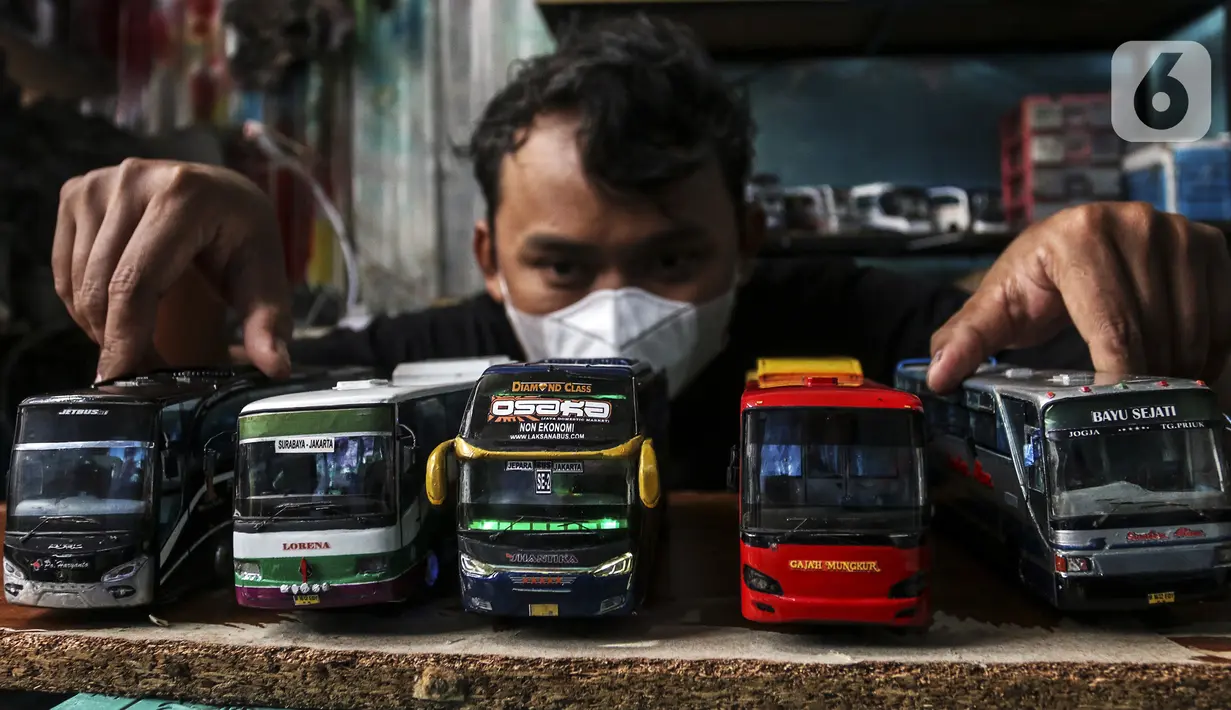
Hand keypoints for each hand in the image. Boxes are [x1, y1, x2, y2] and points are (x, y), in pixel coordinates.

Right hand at [53, 158, 292, 378]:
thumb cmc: (243, 236)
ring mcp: (100, 183)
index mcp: (185, 195)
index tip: (120, 379)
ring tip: (135, 342)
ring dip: (98, 324)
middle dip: (115, 339)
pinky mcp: (76, 191)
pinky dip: (82, 303)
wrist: (221, 193)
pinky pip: (64, 268)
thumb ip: (269, 323)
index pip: (136, 281)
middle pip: (101, 284)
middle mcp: (135, 180)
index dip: (125, 336)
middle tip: (140, 372)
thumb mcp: (265, 276)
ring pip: (78, 280)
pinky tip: (116, 315)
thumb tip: (276, 367)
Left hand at [927, 202, 1230, 390]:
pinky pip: (1224, 317)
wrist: (1077, 244)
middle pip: (1156, 331)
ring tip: (1153, 393)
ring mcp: (1179, 233)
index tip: (1113, 410)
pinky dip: (1208, 354)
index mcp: (1080, 236)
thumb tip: (938, 376)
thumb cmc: (1037, 279)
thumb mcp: (998, 306)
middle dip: (1146, 381)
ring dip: (1179, 371)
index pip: (1113, 325)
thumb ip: (966, 338)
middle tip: (1131, 412)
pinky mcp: (1211, 246)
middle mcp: (1135, 225)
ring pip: (1194, 328)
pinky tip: (1182, 370)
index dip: (1118, 376)